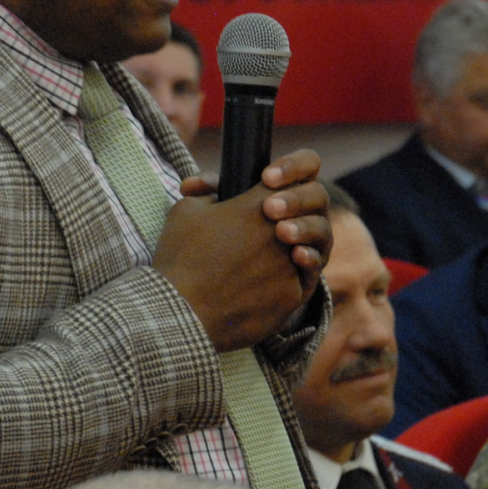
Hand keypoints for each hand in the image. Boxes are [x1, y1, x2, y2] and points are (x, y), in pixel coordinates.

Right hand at [156, 151, 329, 351]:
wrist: (181, 314)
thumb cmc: (180, 258)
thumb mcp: (186, 210)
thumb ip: (209, 192)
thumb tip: (218, 194)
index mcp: (259, 203)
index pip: (298, 174)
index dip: (290, 175)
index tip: (272, 184)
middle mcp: (283, 231)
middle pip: (307, 209)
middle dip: (291, 212)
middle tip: (268, 223)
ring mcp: (291, 265)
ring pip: (306, 245)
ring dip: (287, 247)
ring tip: (257, 257)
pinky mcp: (293, 296)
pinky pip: (301, 279)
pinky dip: (283, 278)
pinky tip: (259, 283)